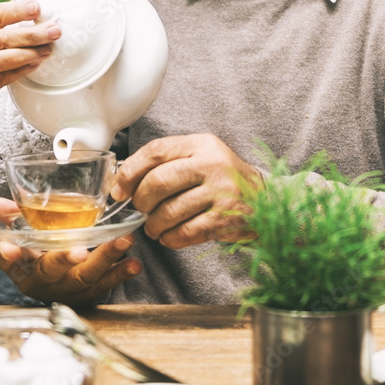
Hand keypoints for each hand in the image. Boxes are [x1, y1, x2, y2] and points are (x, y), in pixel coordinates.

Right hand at [0, 0, 59, 119]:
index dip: (17, 11)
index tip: (37, 7)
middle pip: (2, 36)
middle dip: (31, 33)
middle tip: (54, 30)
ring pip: (2, 57)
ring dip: (28, 53)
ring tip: (48, 49)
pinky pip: (2, 77)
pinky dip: (20, 72)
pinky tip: (35, 66)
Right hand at [0, 197, 140, 304]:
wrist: (56, 285)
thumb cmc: (38, 256)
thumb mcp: (21, 238)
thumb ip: (10, 218)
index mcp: (23, 269)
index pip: (10, 262)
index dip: (8, 257)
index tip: (9, 248)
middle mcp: (44, 283)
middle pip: (51, 270)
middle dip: (64, 259)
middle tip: (78, 250)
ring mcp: (68, 290)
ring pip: (85, 276)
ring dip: (105, 259)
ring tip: (123, 241)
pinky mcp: (90, 294)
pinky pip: (106, 285)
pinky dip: (121, 274)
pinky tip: (133, 263)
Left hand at [110, 134, 263, 248]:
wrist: (264, 201)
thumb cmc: (220, 179)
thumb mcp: (199, 157)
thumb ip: (166, 162)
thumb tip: (122, 180)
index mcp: (200, 145)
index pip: (155, 151)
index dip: (130, 172)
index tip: (119, 189)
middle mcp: (212, 165)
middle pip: (158, 182)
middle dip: (140, 201)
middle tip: (140, 209)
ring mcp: (221, 193)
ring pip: (169, 212)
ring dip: (153, 224)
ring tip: (154, 226)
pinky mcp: (225, 220)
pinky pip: (185, 233)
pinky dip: (170, 239)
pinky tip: (169, 236)